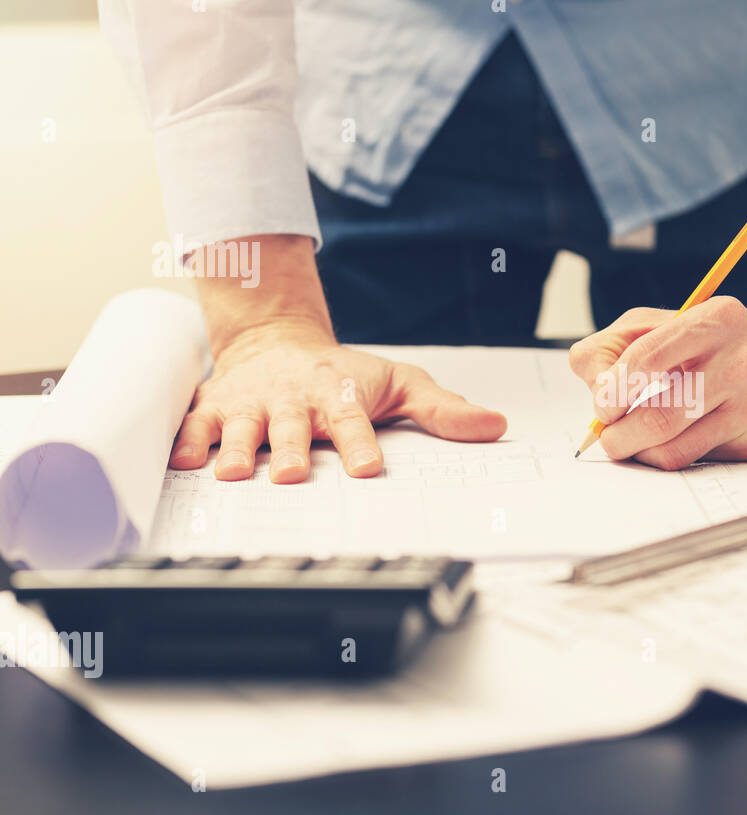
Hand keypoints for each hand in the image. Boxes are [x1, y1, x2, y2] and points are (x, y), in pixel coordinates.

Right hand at [170, 320, 506, 482]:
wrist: (280, 341)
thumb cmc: (346, 375)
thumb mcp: (400, 383)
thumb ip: (443, 410)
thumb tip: (495, 426)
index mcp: (339, 394)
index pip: (353, 421)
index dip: (360, 444)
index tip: (367, 467)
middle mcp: (294, 399)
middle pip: (294, 427)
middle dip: (294, 449)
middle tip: (295, 472)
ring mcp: (251, 404)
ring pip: (242, 428)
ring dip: (238, 448)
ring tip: (236, 472)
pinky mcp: (215, 407)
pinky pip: (196, 424)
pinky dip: (187, 441)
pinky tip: (182, 460)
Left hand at [567, 237, 746, 469]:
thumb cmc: (718, 342)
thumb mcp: (667, 323)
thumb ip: (616, 345)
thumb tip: (593, 387)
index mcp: (717, 319)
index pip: (646, 359)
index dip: (612, 389)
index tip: (602, 403)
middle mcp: (744, 361)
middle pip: (659, 415)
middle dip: (619, 435)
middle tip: (608, 438)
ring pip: (675, 449)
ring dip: (639, 454)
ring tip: (631, 444)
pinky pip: (699, 462)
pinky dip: (672, 458)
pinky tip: (673, 442)